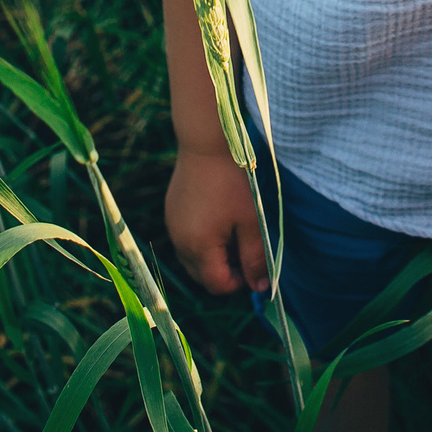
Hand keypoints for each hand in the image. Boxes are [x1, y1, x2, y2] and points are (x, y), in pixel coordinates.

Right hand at [164, 148, 270, 294]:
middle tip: (246, 246)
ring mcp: (172, 226)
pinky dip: (202, 238)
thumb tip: (260, 288)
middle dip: (226, 270)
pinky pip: (186, 238)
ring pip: (193, 258)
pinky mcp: (172, 211)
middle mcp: (179, 242)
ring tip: (234, 229)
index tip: (255, 263)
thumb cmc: (233, 182)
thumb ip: (255, 258)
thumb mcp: (251, 221)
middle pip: (202, 276)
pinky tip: (218, 215)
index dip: (240, 281)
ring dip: (214, 254)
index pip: (217, 285)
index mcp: (198, 248)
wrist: (205, 143)